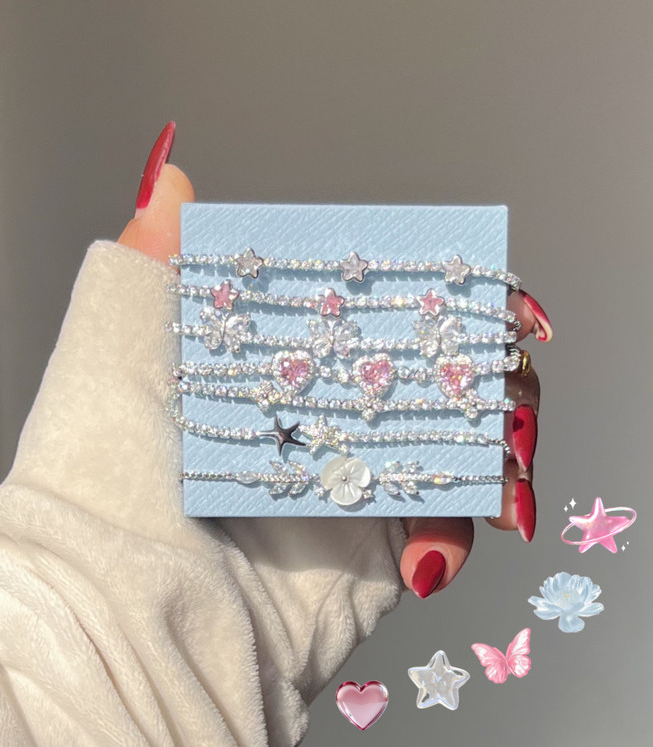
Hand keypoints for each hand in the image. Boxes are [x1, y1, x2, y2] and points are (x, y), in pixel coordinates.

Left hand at [120, 122, 550, 599]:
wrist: (123, 624)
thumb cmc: (103, 473)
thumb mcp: (121, 339)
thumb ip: (155, 255)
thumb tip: (170, 176)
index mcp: (275, 360)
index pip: (371, 305)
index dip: (437, 288)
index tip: (487, 287)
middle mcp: (317, 414)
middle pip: (429, 367)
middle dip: (487, 360)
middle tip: (511, 358)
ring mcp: (352, 481)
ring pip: (457, 440)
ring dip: (501, 438)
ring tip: (509, 446)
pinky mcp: (375, 549)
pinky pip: (449, 524)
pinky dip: (464, 527)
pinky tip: (433, 546)